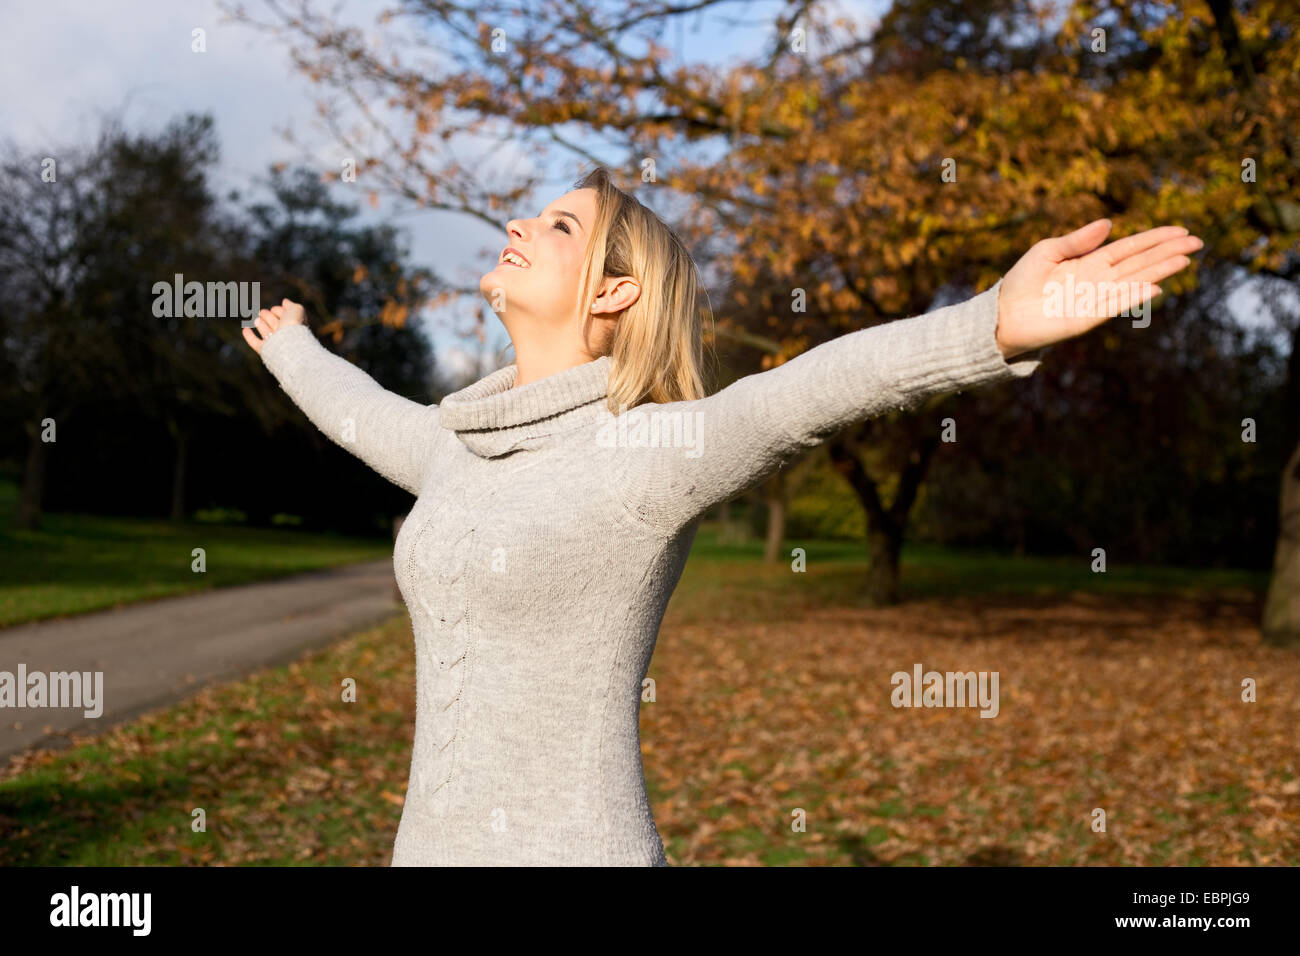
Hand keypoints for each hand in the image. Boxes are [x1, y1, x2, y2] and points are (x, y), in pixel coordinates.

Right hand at [242, 298, 307, 354]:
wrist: (289, 344)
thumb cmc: (294, 326)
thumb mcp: (296, 310)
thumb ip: (290, 305)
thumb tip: (285, 301)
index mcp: (294, 326)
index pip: (285, 317)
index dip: (279, 311)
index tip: (274, 309)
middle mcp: (285, 335)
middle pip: (274, 324)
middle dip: (268, 317)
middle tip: (262, 312)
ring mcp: (275, 343)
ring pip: (266, 332)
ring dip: (260, 325)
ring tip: (256, 319)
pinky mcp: (265, 350)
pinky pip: (255, 344)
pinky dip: (249, 337)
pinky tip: (245, 330)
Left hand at [994, 220, 1202, 358]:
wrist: (1002, 314)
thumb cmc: (1022, 282)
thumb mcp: (1047, 251)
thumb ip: (1078, 240)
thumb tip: (1109, 224)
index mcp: (1091, 262)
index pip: (1131, 247)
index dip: (1155, 238)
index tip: (1180, 230)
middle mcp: (1099, 280)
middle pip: (1141, 263)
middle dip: (1168, 252)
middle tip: (1197, 242)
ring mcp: (1096, 300)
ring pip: (1135, 282)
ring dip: (1159, 271)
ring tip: (1184, 260)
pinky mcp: (1087, 319)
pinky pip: (1115, 305)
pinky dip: (1135, 296)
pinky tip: (1154, 287)